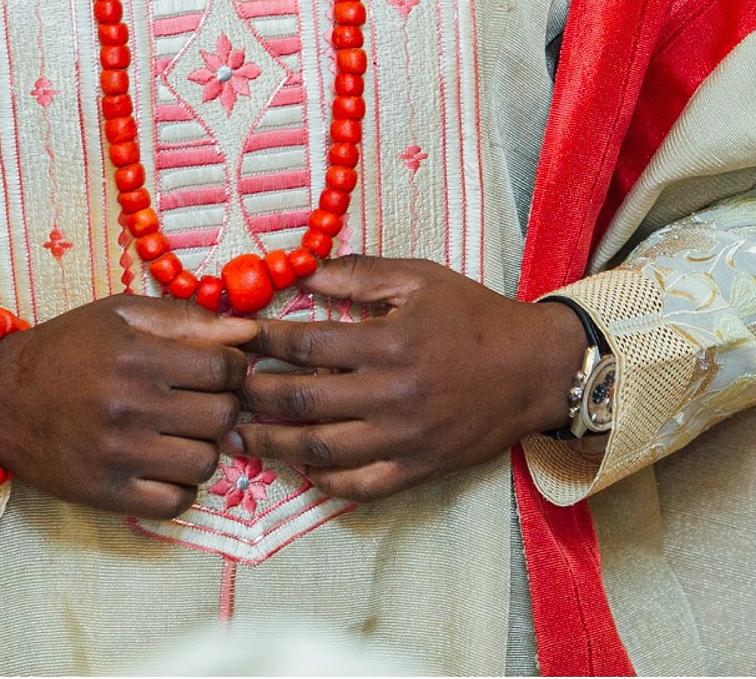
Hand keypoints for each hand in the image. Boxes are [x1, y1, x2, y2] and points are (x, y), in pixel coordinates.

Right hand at [0, 294, 258, 519]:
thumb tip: (248, 332)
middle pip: (223, 416)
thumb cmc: (67, 349)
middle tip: (198, 402)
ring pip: (206, 462)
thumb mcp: (120, 315)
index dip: (231, 368)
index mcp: (136, 355)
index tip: (215, 370)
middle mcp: (129, 406)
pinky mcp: (107, 493)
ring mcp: (119, 454)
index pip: (225, 369)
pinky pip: (176, 502)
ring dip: (203, 447)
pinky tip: (164, 465)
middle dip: (221, 406)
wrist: (1, 399)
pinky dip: (181, 487)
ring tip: (180, 434)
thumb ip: (186, 320)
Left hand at [233, 256, 588, 502]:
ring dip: (273, 444)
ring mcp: (404, 436)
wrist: (534, 370)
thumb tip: (302, 269)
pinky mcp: (418, 467)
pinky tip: (301, 469)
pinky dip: (325, 482)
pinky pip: (361, 485)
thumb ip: (360, 273)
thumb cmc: (473, 316)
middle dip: (253, 394)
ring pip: (322, 449)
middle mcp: (392, 393)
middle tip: (221, 389)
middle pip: (302, 398)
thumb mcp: (420, 278)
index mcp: (389, 341)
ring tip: (237, 437)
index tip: (233, 337)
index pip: (306, 342)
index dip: (261, 340)